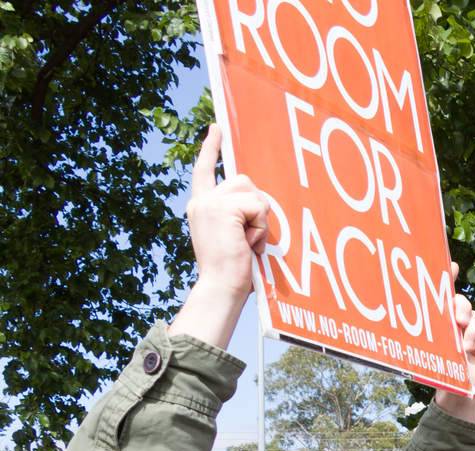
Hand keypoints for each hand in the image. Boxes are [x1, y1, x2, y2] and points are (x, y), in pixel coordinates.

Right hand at [168, 125, 272, 348]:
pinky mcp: (222, 208)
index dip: (211, 148)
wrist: (222, 287)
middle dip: (257, 208)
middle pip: (245, 181)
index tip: (216, 128)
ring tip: (247, 242)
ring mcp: (210, 203)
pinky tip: (248, 243)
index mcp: (202, 207)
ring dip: (260, 219)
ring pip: (254, 193)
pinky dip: (261, 227)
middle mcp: (201, 201)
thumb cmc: (234, 270)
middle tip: (248, 239)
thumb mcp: (234, 236)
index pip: (205, 170)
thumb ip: (238, 215)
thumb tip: (258, 201)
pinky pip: (258, 207)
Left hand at [431, 262, 474, 421]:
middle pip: (461, 301)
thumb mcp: (433, 354)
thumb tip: (423, 327)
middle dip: (461, 308)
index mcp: (438, 321)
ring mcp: (469, 329)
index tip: (452, 266)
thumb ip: (434, 340)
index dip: (447, 277)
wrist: (460, 393)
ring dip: (471, 331)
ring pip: (474, 315)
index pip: (441, 294)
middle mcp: (453, 321)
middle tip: (457, 322)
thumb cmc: (440, 374)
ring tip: (465, 348)